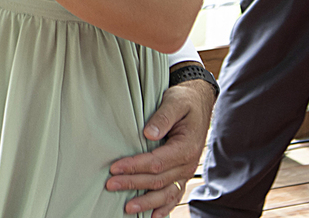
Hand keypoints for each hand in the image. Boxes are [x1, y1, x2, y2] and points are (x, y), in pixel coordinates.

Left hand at [106, 76, 214, 215]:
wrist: (198, 103)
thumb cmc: (184, 101)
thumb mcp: (175, 102)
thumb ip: (163, 117)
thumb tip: (148, 133)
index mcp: (186, 147)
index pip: (157, 162)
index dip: (135, 167)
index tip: (115, 168)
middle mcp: (188, 164)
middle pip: (158, 180)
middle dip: (133, 184)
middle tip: (110, 185)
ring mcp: (186, 172)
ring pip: (166, 193)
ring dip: (147, 202)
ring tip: (127, 208)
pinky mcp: (182, 174)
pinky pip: (175, 195)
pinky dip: (164, 208)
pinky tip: (153, 216)